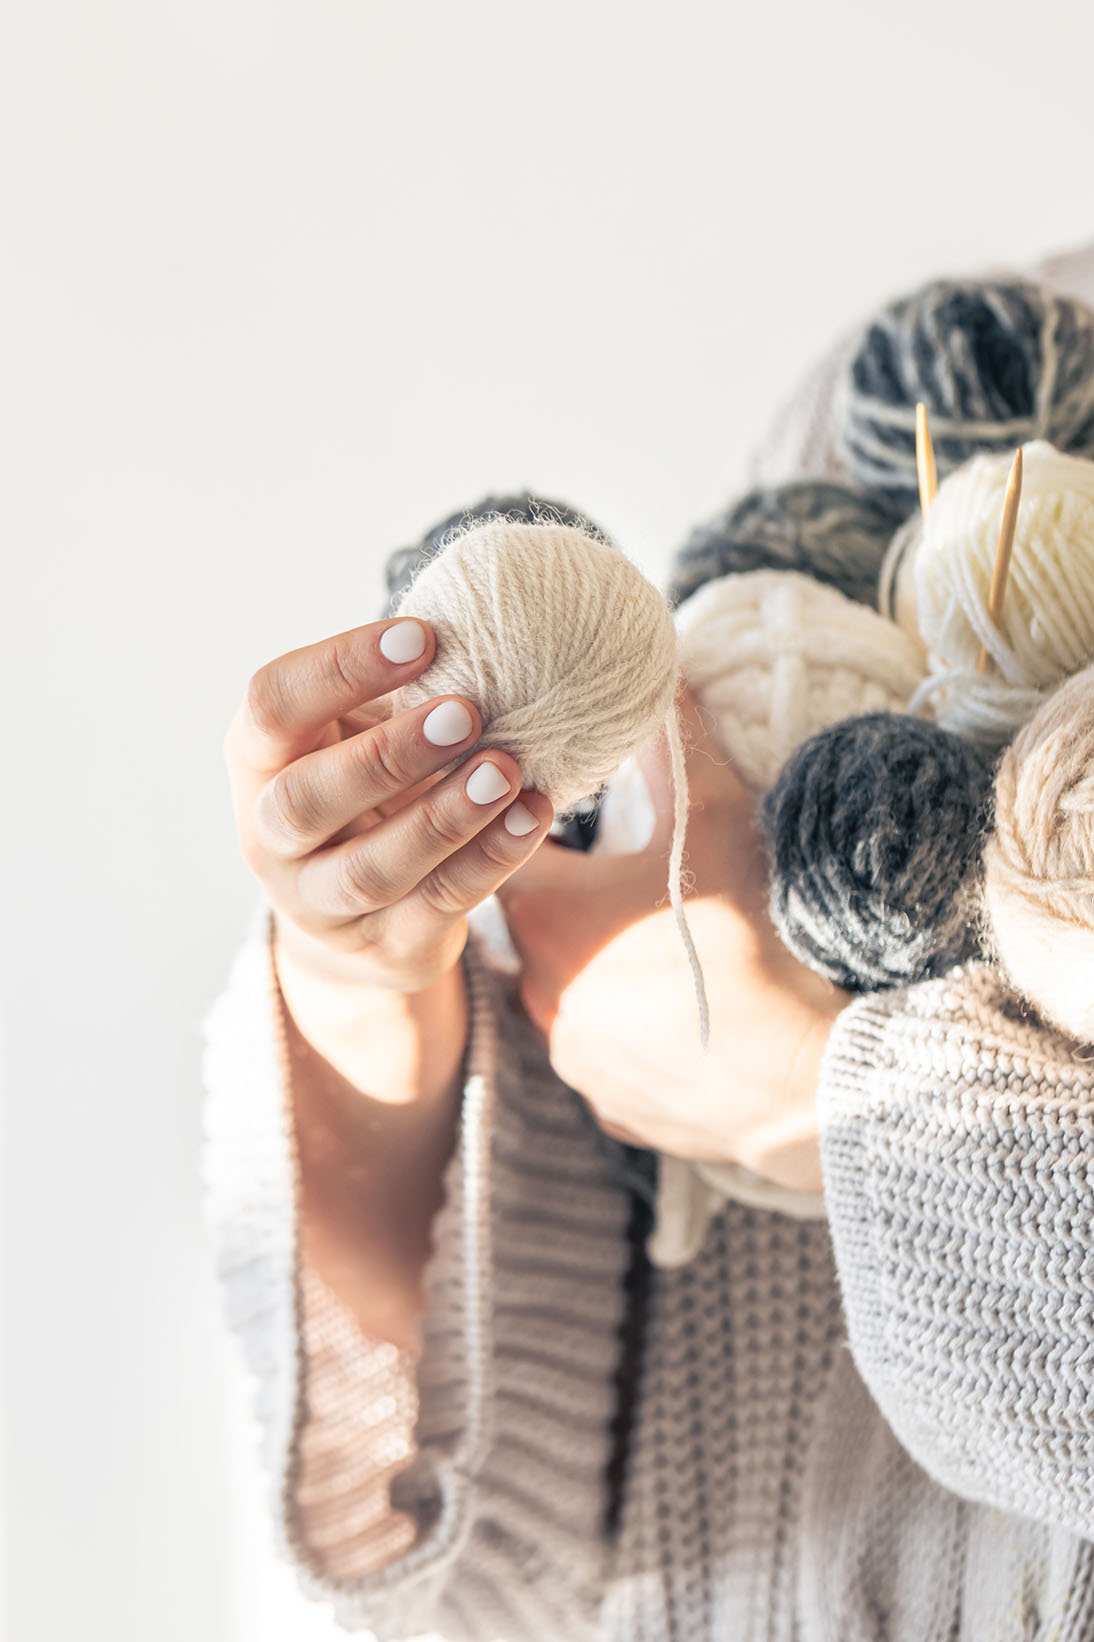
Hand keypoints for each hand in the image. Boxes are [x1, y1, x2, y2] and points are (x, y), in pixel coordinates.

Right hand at [223, 615, 554, 994]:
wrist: (359, 921)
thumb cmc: (365, 792)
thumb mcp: (356, 734)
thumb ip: (395, 691)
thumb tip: (483, 619)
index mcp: (258, 761)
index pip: (272, 706)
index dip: (340, 667)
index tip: (423, 634)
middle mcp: (270, 838)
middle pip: (305, 800)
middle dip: (387, 755)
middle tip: (465, 712)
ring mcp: (320, 903)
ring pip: (372, 869)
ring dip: (443, 817)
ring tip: (506, 770)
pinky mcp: (385, 947)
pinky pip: (437, 906)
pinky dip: (491, 860)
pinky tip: (532, 815)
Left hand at [496, 688, 850, 1194]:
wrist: (797, 1078)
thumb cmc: (746, 942)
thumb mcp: (713, 819)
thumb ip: (675, 742)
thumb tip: (661, 674)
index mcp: (545, 915)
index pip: (501, 846)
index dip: (526, 818)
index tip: (555, 803)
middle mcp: (536, 989)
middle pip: (527, 922)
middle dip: (560, 893)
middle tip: (608, 869)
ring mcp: (567, 1053)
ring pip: (558, 991)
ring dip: (587, 963)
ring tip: (644, 940)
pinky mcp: (605, 1102)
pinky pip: (596, 1051)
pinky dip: (620, 1027)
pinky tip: (666, 1010)